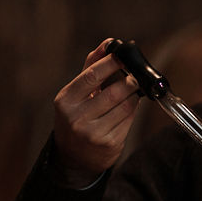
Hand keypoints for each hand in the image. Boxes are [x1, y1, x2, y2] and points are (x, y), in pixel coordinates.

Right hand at [53, 39, 140, 180]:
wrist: (74, 157)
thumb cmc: (77, 117)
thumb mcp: (76, 94)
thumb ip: (92, 68)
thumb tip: (108, 43)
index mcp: (66, 100)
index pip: (91, 76)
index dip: (111, 63)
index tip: (124, 56)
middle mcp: (77, 117)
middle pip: (114, 91)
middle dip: (130, 81)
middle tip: (135, 76)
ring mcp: (93, 132)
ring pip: (126, 106)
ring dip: (134, 96)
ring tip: (133, 91)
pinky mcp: (109, 143)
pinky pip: (129, 120)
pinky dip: (133, 111)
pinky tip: (129, 107)